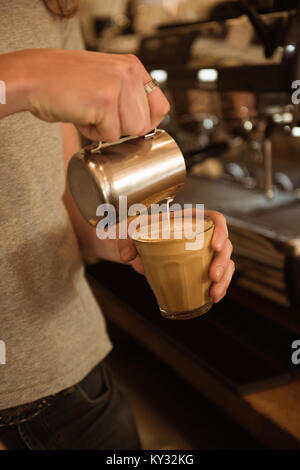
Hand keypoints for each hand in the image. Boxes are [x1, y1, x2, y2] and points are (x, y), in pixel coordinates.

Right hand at [20, 49, 169, 140]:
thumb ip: (127, 97)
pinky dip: (92, 132)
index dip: (146, 123)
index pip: (161, 106)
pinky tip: (81, 115)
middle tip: (100, 115)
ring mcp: (118, 85)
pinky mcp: (104, 101)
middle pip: (144, 124)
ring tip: (90, 113)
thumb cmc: (66, 83)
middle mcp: (129, 73)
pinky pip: (109, 135)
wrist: (34, 78)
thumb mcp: (106, 80)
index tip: (129, 125)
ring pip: (130, 131)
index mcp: (133, 67)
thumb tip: (146, 127)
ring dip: (108, 131)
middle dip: (123, 128)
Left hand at [118, 210, 234, 303]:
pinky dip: (219, 287)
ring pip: (224, 263)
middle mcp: (200, 235)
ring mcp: (202, 253)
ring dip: (224, 279)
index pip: (214, 219)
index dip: (221, 231)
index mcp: (189, 220)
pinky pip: (217, 277)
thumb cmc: (138, 231)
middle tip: (212, 276)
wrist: (132, 245)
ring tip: (214, 294)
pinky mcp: (199, 269)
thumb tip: (127, 256)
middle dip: (222, 262)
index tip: (215, 246)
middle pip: (223, 245)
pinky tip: (213, 297)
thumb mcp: (131, 229)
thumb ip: (127, 238)